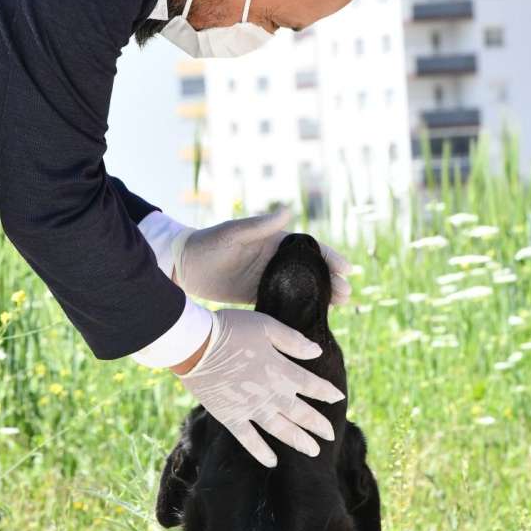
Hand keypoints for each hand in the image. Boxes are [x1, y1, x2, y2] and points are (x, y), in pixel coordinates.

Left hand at [171, 207, 351, 305]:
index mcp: (274, 240)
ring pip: (300, 288)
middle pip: (310, 270)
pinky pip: (282, 302)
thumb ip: (261, 224)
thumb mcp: (234, 232)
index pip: (308, 248)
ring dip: (320, 296)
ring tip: (339, 306)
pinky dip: (298, 309)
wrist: (184, 265)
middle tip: (347, 294)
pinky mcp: (255, 295)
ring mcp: (267, 278)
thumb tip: (289, 210)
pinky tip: (311, 319)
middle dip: (330, 280)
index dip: (329, 257)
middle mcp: (274, 260)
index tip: (346, 269)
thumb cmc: (209, 242)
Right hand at [172, 307, 343, 467]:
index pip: (312, 385)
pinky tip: (271, 461)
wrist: (195, 345)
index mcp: (281, 370)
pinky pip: (249, 439)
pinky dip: (261, 451)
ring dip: (298, 441)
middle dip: (317, 425)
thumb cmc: (231, 330)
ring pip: (281, 430)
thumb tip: (316, 351)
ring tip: (312, 451)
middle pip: (301, 413)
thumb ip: (292, 341)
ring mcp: (251, 409)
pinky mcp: (231, 417)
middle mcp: (271, 394)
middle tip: (329, 436)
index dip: (326, 392)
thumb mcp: (266, 326)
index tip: (338, 398)